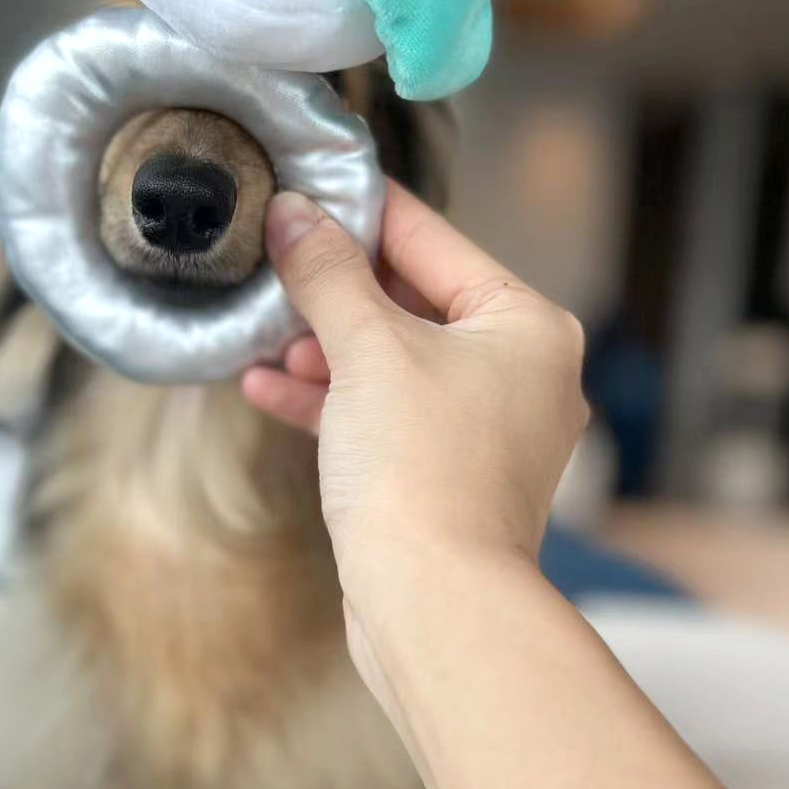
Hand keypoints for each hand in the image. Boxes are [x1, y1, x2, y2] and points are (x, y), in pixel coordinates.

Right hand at [242, 186, 587, 670]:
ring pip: (390, 360)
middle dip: (335, 289)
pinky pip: (381, 412)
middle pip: (410, 301)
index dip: (365, 212)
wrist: (431, 602)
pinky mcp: (441, 469)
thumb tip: (294, 214)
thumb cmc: (423, 470)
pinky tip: (266, 384)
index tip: (312, 186)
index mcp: (524, 326)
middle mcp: (516, 371)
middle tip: (275, 259)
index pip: (434, 240)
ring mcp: (480, 426)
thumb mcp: (368, 350)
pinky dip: (330, 397)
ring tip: (263, 329)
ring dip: (324, 346)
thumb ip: (328, 274)